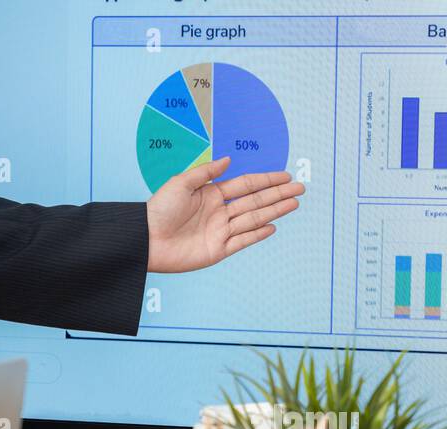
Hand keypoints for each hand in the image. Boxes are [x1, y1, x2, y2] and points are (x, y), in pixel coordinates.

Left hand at [146, 156, 303, 272]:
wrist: (147, 239)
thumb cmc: (159, 209)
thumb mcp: (182, 182)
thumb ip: (207, 172)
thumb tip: (229, 160)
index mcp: (212, 194)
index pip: (246, 185)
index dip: (266, 180)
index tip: (285, 175)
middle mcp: (220, 212)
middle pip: (256, 201)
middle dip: (278, 194)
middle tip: (300, 188)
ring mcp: (221, 232)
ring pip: (254, 219)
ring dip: (275, 211)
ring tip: (294, 203)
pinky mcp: (218, 250)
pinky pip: (243, 241)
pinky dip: (258, 234)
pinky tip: (273, 226)